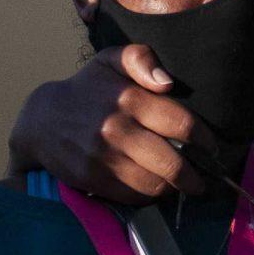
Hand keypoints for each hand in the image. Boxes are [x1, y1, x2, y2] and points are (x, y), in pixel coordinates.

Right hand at [8, 45, 224, 202]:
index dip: (204, 140)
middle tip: (204, 178)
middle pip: (173, 163)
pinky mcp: (94, 178)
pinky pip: (134, 195)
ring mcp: (104, 157)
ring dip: (174, 189)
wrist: (42, 120)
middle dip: (195, 176)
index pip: (181, 124)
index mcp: (129, 98)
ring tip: (182, 185)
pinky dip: (150, 195)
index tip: (211, 147)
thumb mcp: (111, 61)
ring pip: (155, 184)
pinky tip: (155, 187)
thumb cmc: (87, 89)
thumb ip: (141, 59)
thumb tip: (167, 83)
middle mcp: (117, 128)